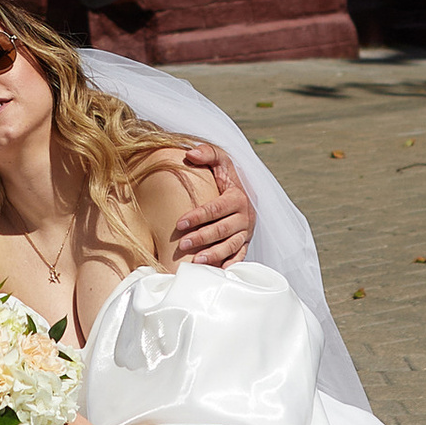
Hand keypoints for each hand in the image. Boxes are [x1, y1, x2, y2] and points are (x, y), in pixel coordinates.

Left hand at [171, 140, 254, 269]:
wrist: (241, 189)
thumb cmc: (224, 175)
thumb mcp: (219, 159)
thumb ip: (207, 152)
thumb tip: (190, 154)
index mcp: (238, 196)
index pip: (217, 208)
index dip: (198, 216)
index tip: (179, 223)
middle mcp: (245, 216)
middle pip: (223, 229)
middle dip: (202, 237)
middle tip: (183, 244)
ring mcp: (246, 232)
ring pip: (231, 246)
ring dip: (215, 254)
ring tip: (197, 261)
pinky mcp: (245, 243)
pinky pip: (240, 256)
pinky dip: (230, 265)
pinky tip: (217, 272)